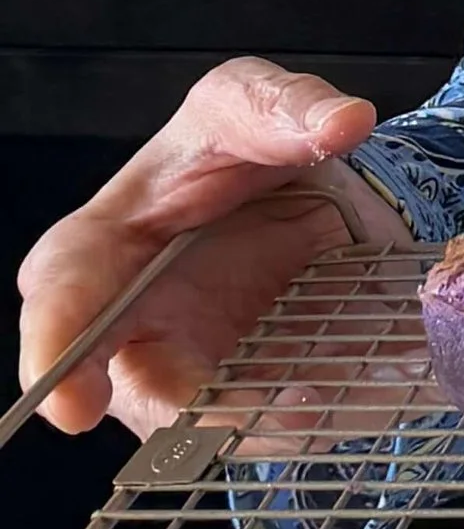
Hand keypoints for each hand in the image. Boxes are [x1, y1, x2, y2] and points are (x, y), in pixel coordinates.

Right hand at [16, 59, 402, 439]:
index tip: (71, 405)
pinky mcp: (248, 394)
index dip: (56, 348)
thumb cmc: (237, 153)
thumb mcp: (246, 106)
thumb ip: (280, 105)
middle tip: (221, 418)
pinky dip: (303, 416)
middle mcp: (133, 321)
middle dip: (168, 412)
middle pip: (128, 385)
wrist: (306, 193)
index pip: (65, 291)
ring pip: (208, 419)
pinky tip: (337, 395)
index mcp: (103, 245)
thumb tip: (342, 120)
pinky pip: (270, 423)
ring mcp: (189, 367)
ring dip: (256, 418)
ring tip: (308, 399)